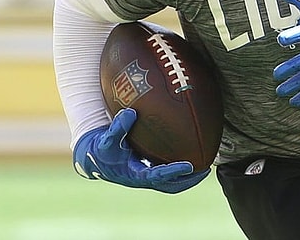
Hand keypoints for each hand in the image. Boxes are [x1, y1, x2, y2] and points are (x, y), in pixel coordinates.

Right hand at [73, 108, 209, 193]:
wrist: (93, 158)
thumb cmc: (101, 148)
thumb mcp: (107, 139)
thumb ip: (118, 127)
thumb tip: (130, 113)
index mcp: (135, 174)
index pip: (158, 176)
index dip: (174, 172)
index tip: (189, 166)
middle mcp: (143, 179)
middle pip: (170, 185)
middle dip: (189, 180)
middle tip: (206, 170)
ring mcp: (147, 177)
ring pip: (171, 183)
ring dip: (188, 177)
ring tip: (205, 166)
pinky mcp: (148, 172)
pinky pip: (168, 174)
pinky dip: (180, 169)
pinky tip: (191, 156)